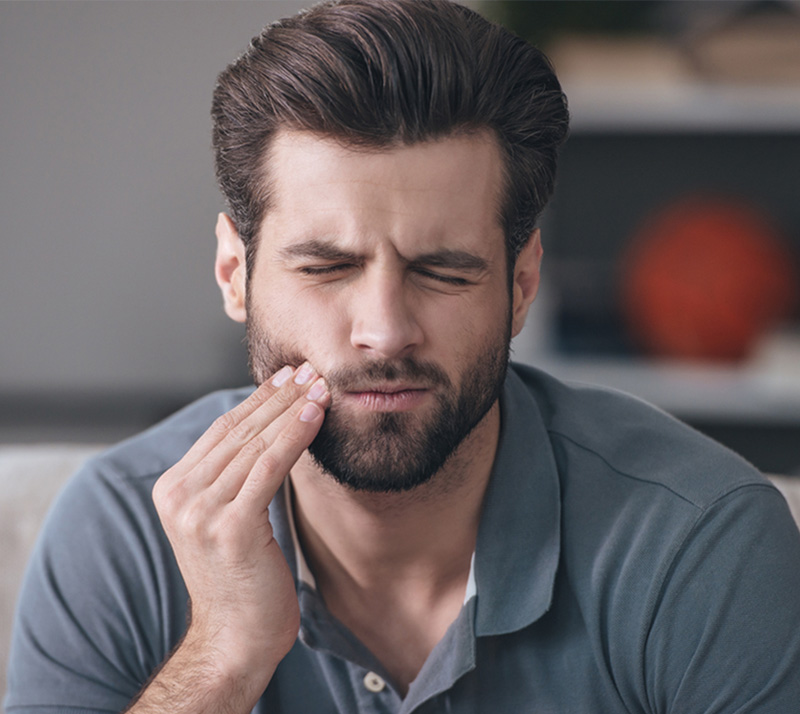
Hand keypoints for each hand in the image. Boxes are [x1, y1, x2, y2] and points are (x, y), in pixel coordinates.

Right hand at [151, 363, 328, 685]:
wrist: (235, 639)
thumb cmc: (241, 578)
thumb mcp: (226, 519)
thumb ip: (233, 478)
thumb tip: (269, 429)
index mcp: (173, 488)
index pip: (221, 430)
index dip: (258, 400)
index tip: (288, 376)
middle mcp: (179, 495)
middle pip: (238, 431)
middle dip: (279, 396)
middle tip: (311, 370)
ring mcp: (201, 512)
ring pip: (255, 444)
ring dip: (292, 410)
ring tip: (321, 386)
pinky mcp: (230, 527)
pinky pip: (269, 467)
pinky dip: (294, 436)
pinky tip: (315, 415)